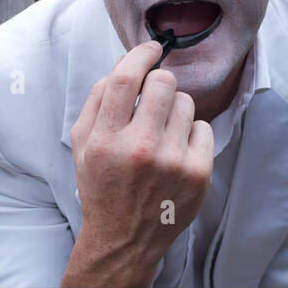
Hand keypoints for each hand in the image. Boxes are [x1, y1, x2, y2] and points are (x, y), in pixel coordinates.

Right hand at [62, 40, 213, 286]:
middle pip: (163, 83)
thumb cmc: (103, 185)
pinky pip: (204, 127)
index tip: (151, 49)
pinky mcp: (199, 174)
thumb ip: (98, 100)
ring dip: (174, 111)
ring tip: (161, 135)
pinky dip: (191, 134)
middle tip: (152, 101)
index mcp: (105, 140)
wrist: (125, 238)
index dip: (141, 54)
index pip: (126, 78)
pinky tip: (176, 153)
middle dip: (158, 84)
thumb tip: (128, 62)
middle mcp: (140, 149)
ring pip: (186, 103)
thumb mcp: (83, 144)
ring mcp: (173, 162)